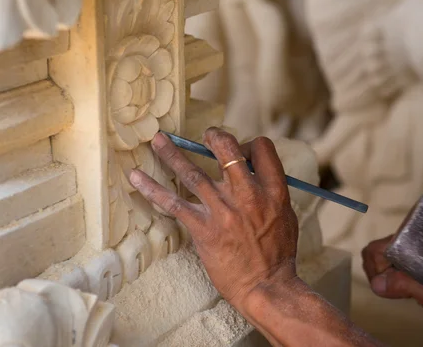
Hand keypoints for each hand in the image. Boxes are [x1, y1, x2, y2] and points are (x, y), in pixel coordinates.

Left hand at [129, 129, 298, 311]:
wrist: (266, 286)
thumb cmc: (278, 253)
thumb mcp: (286, 214)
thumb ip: (270, 190)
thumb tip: (252, 172)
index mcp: (273, 191)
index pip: (261, 149)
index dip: (249, 144)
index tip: (240, 153)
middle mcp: (247, 195)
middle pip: (226, 150)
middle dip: (213, 137)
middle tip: (204, 136)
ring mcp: (223, 211)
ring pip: (192, 172)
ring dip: (172, 153)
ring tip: (158, 140)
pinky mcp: (203, 229)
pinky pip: (172, 204)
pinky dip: (152, 189)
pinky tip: (136, 177)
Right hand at [361, 235, 422, 321]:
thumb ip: (405, 287)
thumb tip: (377, 284)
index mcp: (410, 244)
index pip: (375, 251)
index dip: (376, 271)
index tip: (391, 288)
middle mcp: (408, 236)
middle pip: (376, 250)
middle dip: (380, 271)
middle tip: (397, 289)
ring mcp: (411, 241)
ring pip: (384, 252)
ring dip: (388, 272)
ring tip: (407, 287)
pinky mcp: (415, 247)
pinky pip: (394, 256)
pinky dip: (394, 270)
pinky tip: (409, 281)